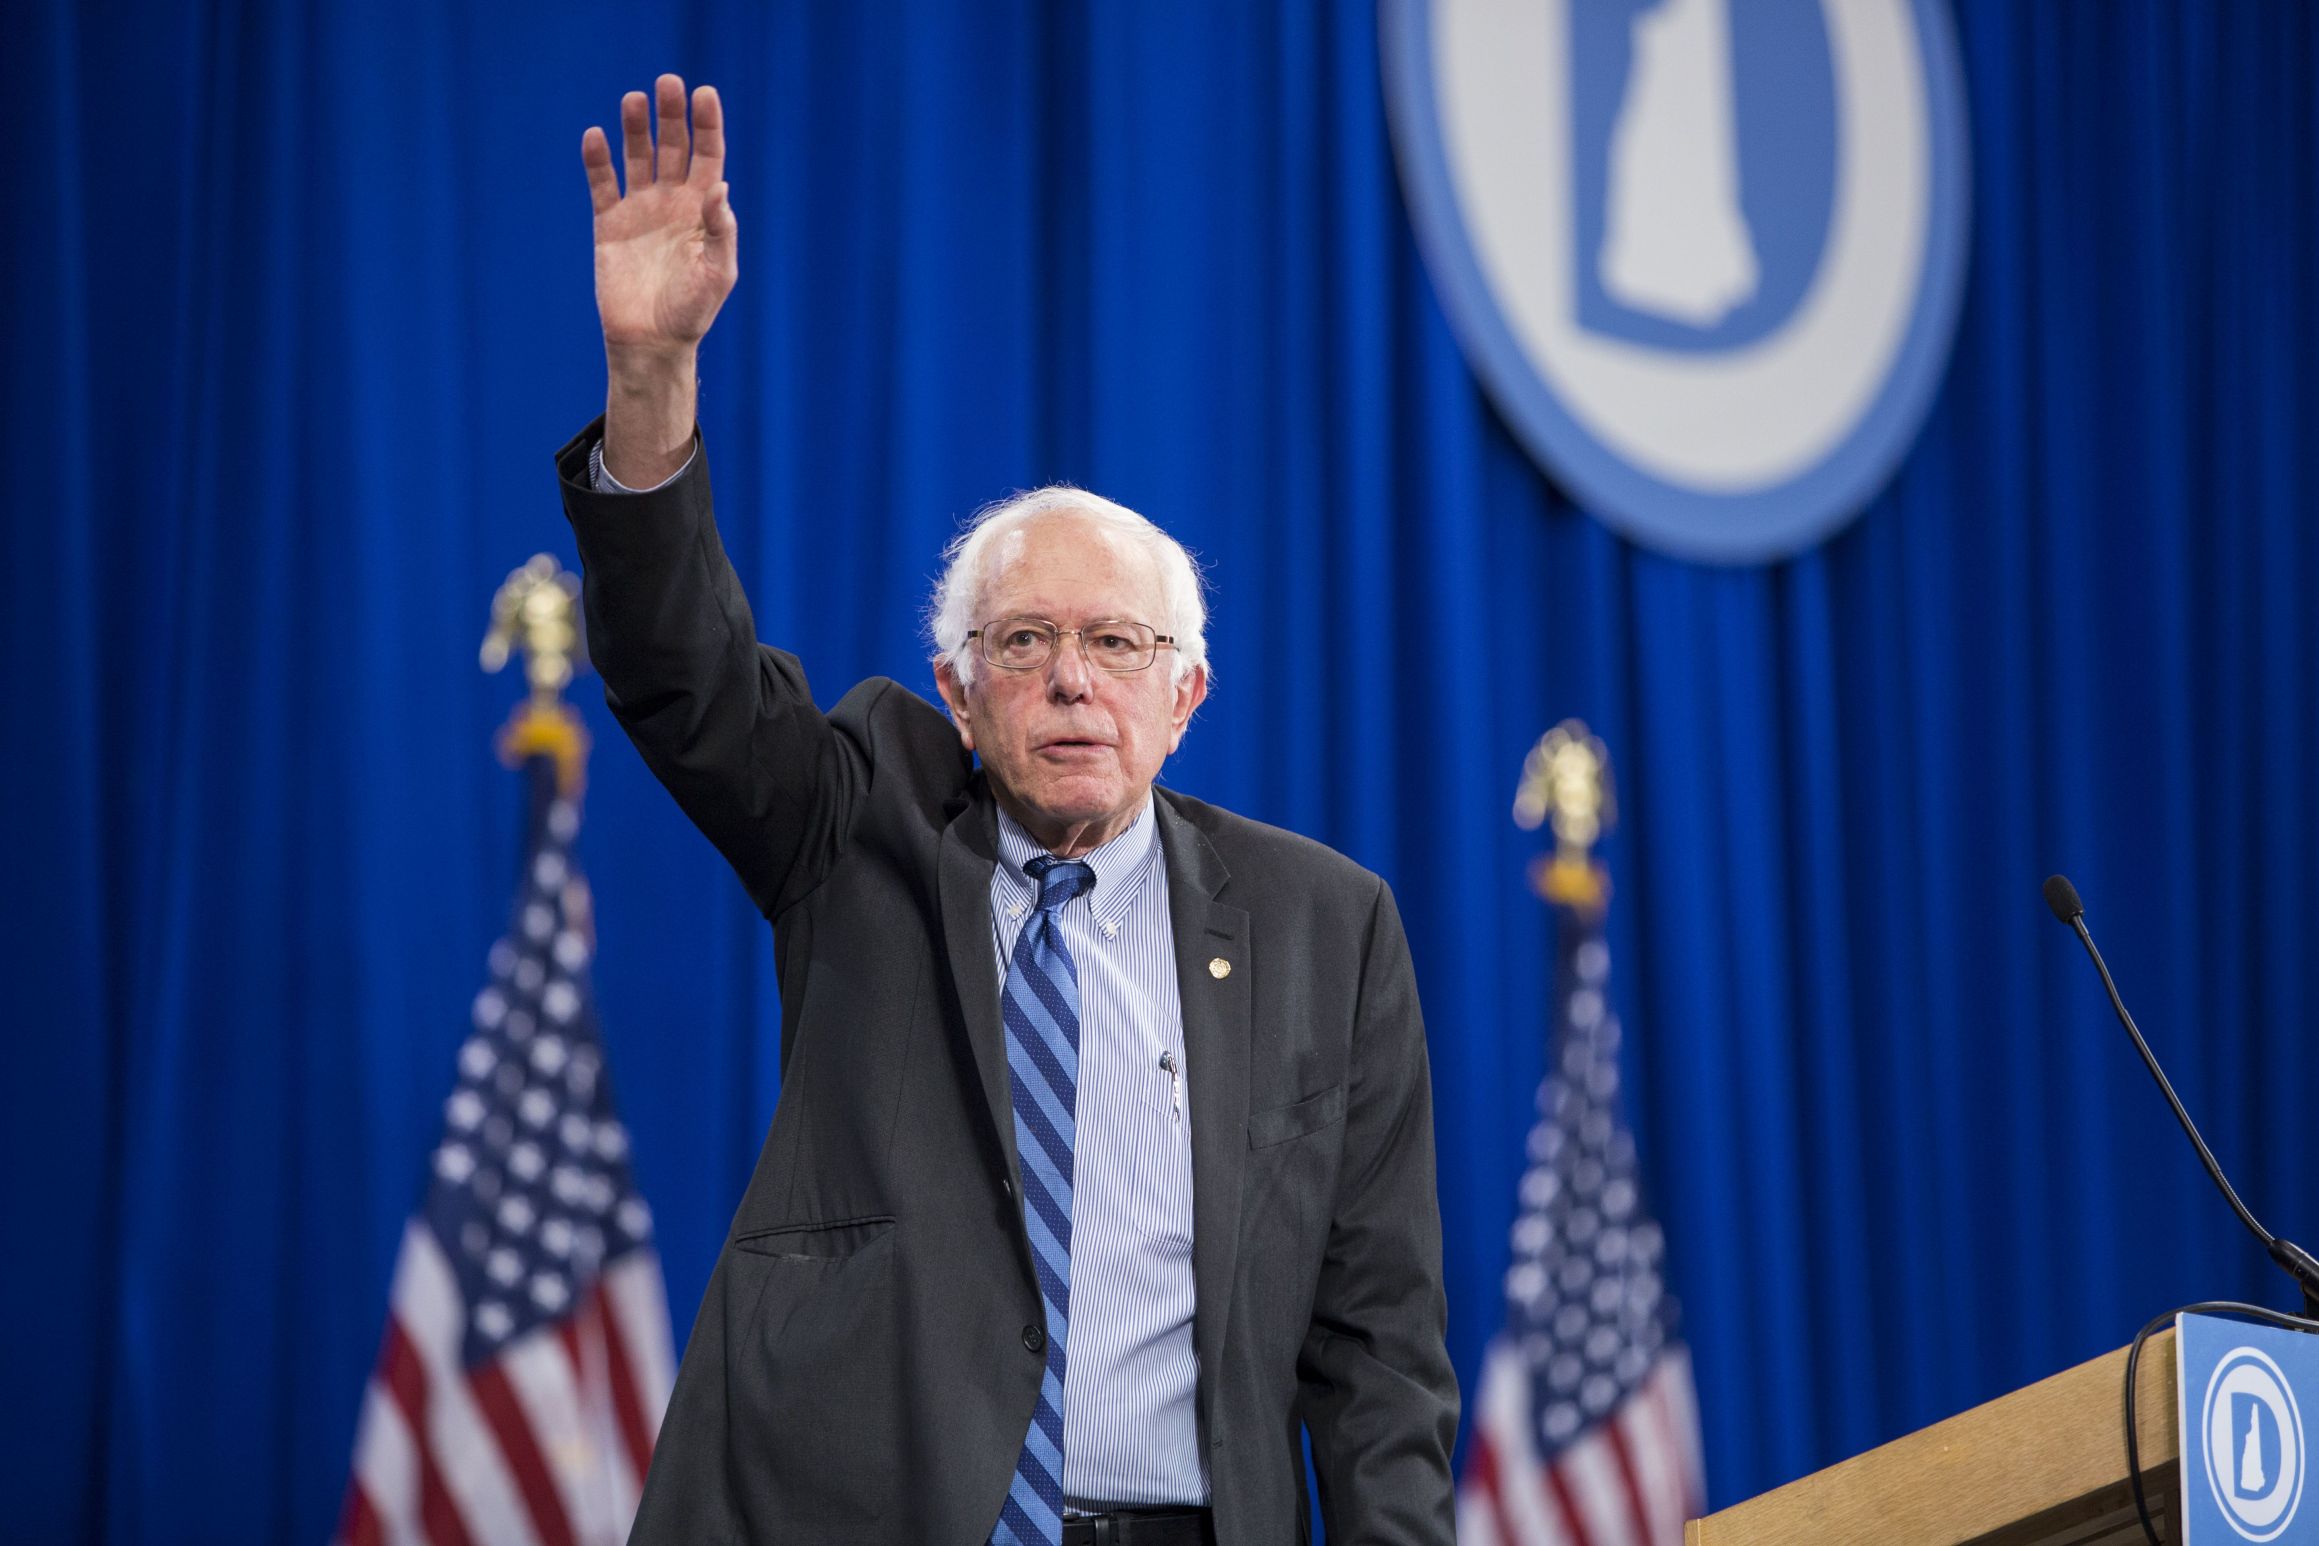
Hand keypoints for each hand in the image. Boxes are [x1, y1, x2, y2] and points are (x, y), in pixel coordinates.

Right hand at [583, 75, 736, 358]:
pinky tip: (596, 136)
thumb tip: (719, 187)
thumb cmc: (692, 311)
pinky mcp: (609, 224)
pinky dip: (598, 161)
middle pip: (672, 147)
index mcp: (704, 210)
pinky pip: (602, 184)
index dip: (707, 125)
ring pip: (637, 157)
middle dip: (671, 115)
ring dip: (635, 128)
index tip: (704, 94)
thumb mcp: (718, 273)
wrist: (650, 342)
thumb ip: (722, 230)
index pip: (708, 156)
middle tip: (667, 83)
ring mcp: (640, 210)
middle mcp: (672, 202)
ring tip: (634, 100)